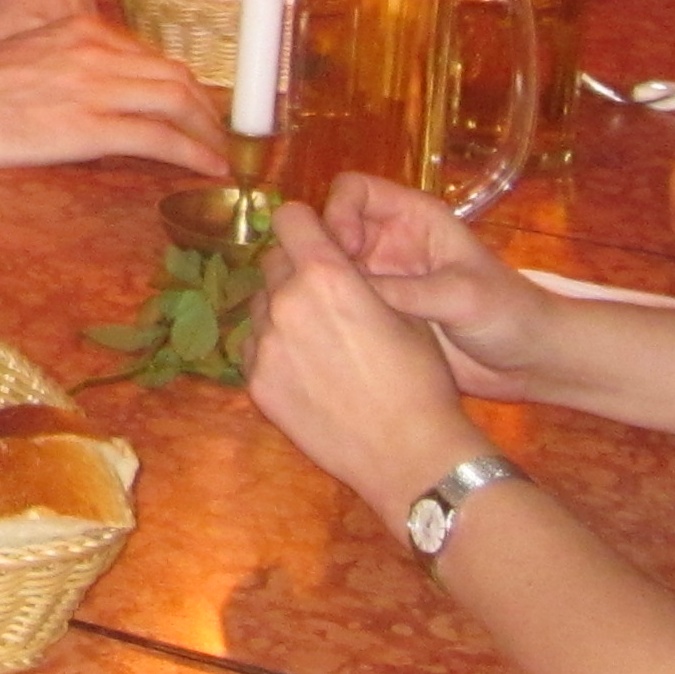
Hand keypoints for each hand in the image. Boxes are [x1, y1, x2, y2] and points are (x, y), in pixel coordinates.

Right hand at [0, 13, 225, 176]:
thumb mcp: (35, 53)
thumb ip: (75, 61)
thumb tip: (104, 90)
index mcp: (85, 31)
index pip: (155, 57)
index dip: (187, 87)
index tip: (199, 109)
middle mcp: (98, 52)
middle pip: (177, 78)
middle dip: (207, 110)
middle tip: (219, 135)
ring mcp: (96, 88)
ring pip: (176, 104)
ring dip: (208, 132)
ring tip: (218, 154)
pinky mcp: (90, 127)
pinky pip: (158, 138)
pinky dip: (192, 153)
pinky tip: (207, 168)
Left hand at [241, 197, 484, 511]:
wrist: (408, 454)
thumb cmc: (419, 380)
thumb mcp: (402, 313)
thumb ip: (359, 279)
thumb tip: (336, 260)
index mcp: (325, 275)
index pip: (289, 219)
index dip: (304, 225)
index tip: (316, 239)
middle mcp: (286, 302)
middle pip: (273, 263)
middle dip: (296, 271)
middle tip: (324, 298)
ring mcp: (265, 345)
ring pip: (261, 306)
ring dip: (282, 311)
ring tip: (319, 342)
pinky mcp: (257, 383)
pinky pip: (255, 349)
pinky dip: (274, 351)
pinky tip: (307, 373)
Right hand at [312, 171, 567, 397]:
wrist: (530, 363)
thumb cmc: (508, 313)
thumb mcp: (462, 296)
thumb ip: (408, 292)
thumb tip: (347, 291)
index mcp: (413, 218)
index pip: (354, 190)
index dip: (338, 210)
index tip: (343, 249)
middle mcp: (389, 243)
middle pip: (331, 227)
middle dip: (318, 251)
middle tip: (320, 287)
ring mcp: (382, 280)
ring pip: (329, 268)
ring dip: (318, 284)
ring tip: (320, 313)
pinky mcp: (379, 315)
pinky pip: (341, 304)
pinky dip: (327, 313)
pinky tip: (325, 334)